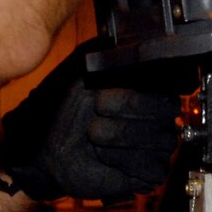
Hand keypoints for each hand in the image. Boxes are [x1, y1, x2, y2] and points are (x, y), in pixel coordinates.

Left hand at [0, 47, 181, 203]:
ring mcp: (154, 145)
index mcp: (146, 88)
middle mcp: (155, 116)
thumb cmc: (59, 108)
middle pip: (168, 111)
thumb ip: (105, 49)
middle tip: (97, 111)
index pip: (168, 85)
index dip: (137, 92)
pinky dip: (125, 162)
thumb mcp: (78, 68)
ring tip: (93, 134)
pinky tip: (103, 156)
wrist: (42, 148)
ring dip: (121, 136)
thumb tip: (125, 37)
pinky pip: (154, 168)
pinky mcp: (146, 174)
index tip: (103, 96)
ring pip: (162, 140)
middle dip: (127, 110)